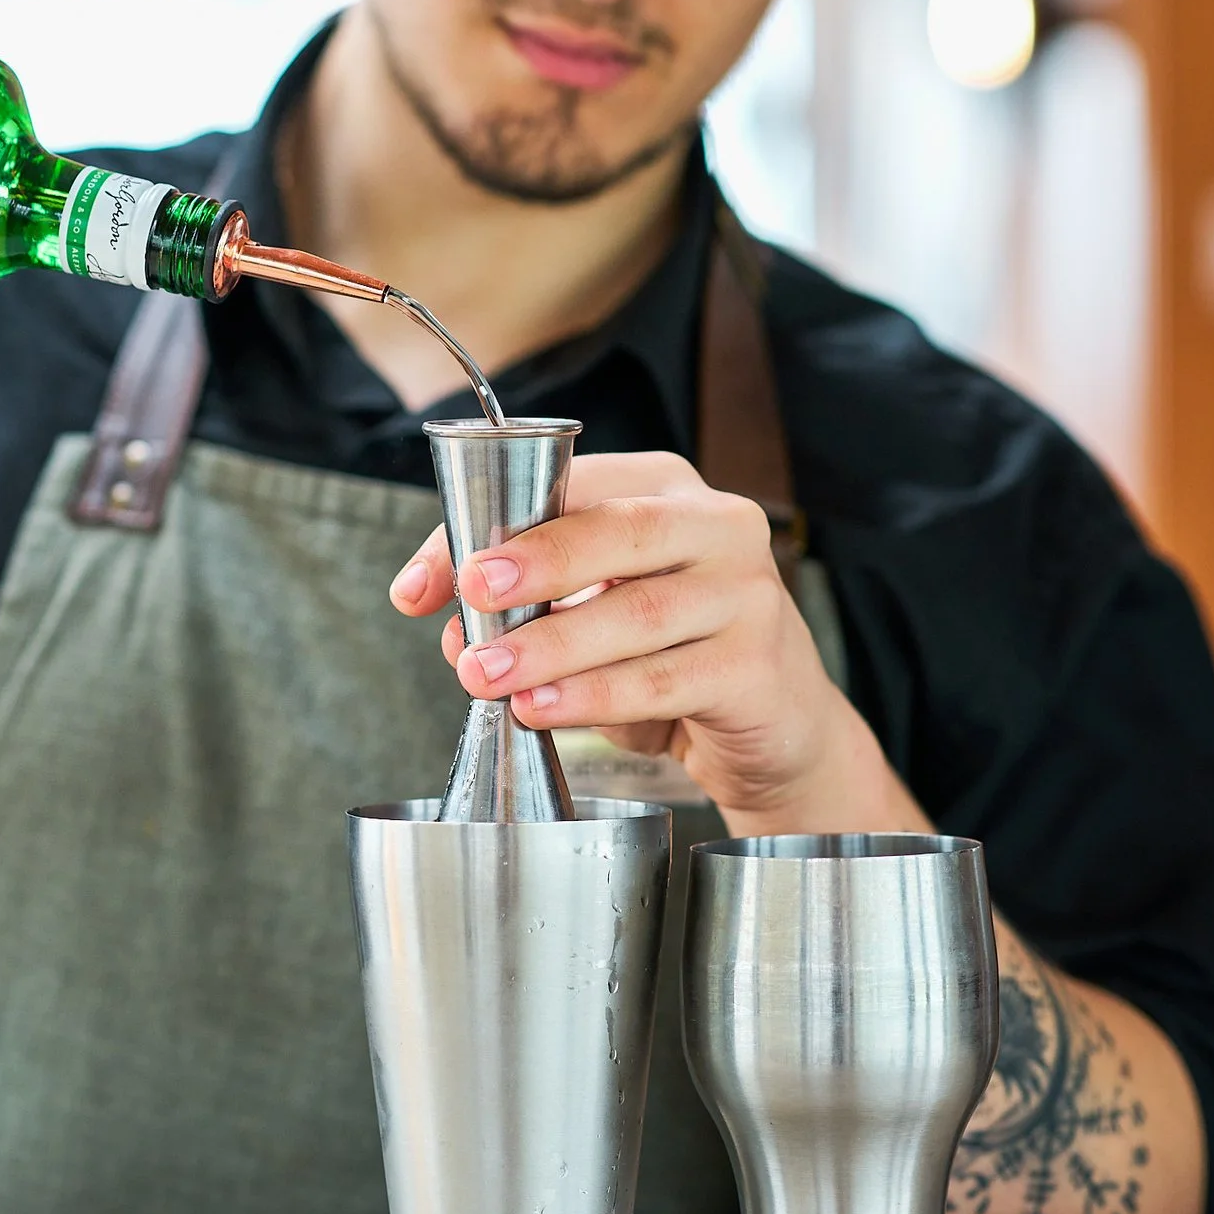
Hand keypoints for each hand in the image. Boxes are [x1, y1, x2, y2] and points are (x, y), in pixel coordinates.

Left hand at [390, 450, 930, 834]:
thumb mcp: (600, 611)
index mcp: (669, 490)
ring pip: (636, 614)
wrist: (778, 727)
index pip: (577, 486)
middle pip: (621, 532)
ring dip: (550, 647)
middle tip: (471, 595)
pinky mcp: (756, 668)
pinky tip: (542, 710)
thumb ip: (528, 604)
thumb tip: (448, 624)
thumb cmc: (676, 653)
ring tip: (486, 675)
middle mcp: (720, 528)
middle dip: (536, 564)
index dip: (498, 525)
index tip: (435, 578)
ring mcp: (748, 596)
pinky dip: (593, 697)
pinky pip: (662, 681)